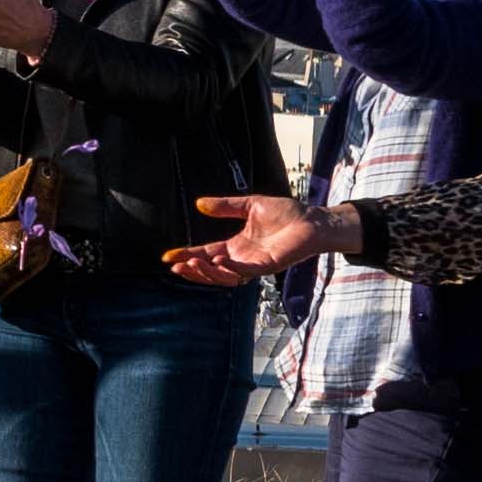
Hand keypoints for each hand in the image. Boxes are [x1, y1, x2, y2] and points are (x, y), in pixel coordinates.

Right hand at [171, 191, 332, 286]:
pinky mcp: (267, 266)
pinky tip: (218, 260)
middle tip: (175, 266)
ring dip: (207, 273)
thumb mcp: (250, 206)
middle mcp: (242, 259)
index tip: (168, 256)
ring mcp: (254, 265)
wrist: (313, 220)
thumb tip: (199, 204)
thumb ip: (225, 207)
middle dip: (192, 271)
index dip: (187, 255)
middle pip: (211, 271)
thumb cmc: (287, 214)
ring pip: (224, 277)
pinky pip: (244, 272)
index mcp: (237, 246)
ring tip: (191, 263)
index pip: (206, 254)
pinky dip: (229, 269)